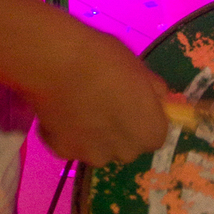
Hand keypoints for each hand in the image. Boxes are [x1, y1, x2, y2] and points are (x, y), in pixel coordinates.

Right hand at [27, 21, 171, 165]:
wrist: (55, 62)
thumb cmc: (103, 58)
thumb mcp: (139, 67)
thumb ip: (152, 90)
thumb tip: (159, 98)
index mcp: (150, 132)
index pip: (154, 135)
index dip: (143, 118)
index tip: (132, 102)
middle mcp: (125, 152)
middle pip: (127, 146)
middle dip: (119, 130)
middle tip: (104, 102)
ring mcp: (93, 155)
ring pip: (98, 149)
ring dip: (93, 135)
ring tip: (78, 105)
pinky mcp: (64, 153)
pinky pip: (70, 144)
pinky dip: (67, 133)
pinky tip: (60, 109)